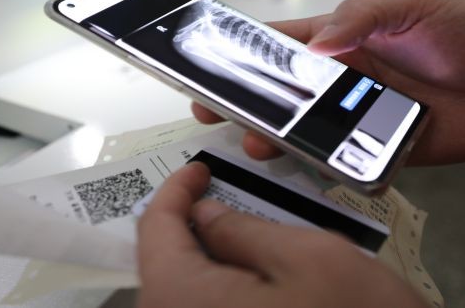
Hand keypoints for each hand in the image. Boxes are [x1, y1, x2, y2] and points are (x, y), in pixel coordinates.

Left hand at [137, 163, 425, 307]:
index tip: (200, 169)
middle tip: (225, 193)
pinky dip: (221, 284)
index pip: (154, 229)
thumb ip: (244, 228)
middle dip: (191, 222)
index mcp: (183, 298)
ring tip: (245, 229)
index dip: (175, 190)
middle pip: (163, 262)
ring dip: (208, 255)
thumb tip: (203, 213)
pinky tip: (255, 273)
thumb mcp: (310, 258)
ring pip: (184, 289)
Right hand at [193, 0, 464, 165]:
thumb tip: (316, 44)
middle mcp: (342, 80)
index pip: (283, 42)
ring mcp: (356, 117)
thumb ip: (364, 17)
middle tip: (212, 109)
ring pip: (303, 131)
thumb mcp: (417, 7)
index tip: (210, 59)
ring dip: (276, 138)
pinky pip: (340, 160)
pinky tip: (302, 166)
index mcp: (344, 39)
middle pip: (281, 93)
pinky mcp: (376, 149)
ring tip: (258, 142)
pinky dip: (319, 166)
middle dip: (244, 101)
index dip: (245, 50)